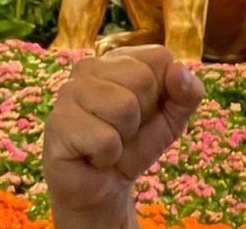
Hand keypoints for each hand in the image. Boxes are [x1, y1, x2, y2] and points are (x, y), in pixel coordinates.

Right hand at [43, 45, 203, 227]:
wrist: (105, 187)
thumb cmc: (137, 144)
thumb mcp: (174, 117)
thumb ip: (188, 92)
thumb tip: (179, 69)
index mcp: (120, 59)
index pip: (160, 57)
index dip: (163, 91)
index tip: (147, 110)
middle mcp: (90, 67)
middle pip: (142, 79)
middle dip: (143, 115)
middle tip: (125, 129)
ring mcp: (69, 92)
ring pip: (124, 107)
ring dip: (124, 136)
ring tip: (109, 141)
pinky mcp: (57, 123)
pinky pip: (104, 139)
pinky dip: (108, 155)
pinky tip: (93, 155)